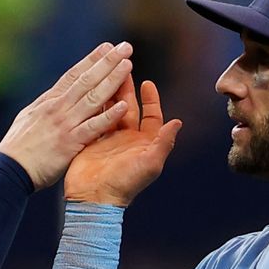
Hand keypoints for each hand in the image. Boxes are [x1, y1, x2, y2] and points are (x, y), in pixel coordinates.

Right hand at [0, 42, 136, 188]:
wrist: (9, 170)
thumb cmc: (17, 148)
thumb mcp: (28, 118)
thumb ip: (45, 107)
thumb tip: (55, 97)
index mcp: (49, 102)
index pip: (74, 76)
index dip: (92, 60)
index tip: (107, 47)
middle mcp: (58, 108)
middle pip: (87, 80)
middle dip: (107, 62)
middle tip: (125, 46)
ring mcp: (65, 124)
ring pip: (93, 97)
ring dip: (112, 80)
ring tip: (128, 64)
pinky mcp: (70, 143)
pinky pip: (93, 127)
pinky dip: (108, 116)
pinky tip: (124, 105)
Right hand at [64, 77, 181, 206]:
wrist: (94, 198)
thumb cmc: (125, 184)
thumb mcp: (149, 163)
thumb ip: (164, 142)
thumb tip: (177, 122)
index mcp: (144, 143)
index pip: (151, 116)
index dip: (151, 100)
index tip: (147, 83)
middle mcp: (127, 139)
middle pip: (130, 108)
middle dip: (128, 89)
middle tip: (124, 70)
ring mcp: (108, 140)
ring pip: (111, 110)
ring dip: (110, 93)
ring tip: (107, 75)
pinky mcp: (91, 141)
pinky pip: (94, 118)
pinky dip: (94, 105)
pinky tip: (91, 91)